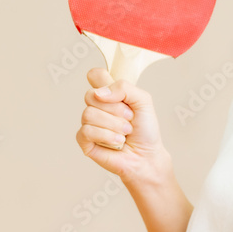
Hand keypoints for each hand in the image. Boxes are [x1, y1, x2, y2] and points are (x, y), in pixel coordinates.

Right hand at [75, 67, 171, 184]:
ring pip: (88, 114)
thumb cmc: (145, 130)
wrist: (147, 155)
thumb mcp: (143, 101)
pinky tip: (117, 141)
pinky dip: (106, 136)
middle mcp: (97, 106)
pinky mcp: (85, 140)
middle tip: (129, 118)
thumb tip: (99, 93)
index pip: (94, 76)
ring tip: (125, 132)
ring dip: (114, 125)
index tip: (114, 91)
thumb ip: (124, 88)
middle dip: (116, 108)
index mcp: (110, 94)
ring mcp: (89, 123)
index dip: (99, 79)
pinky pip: (86, 131)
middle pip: (90, 95)